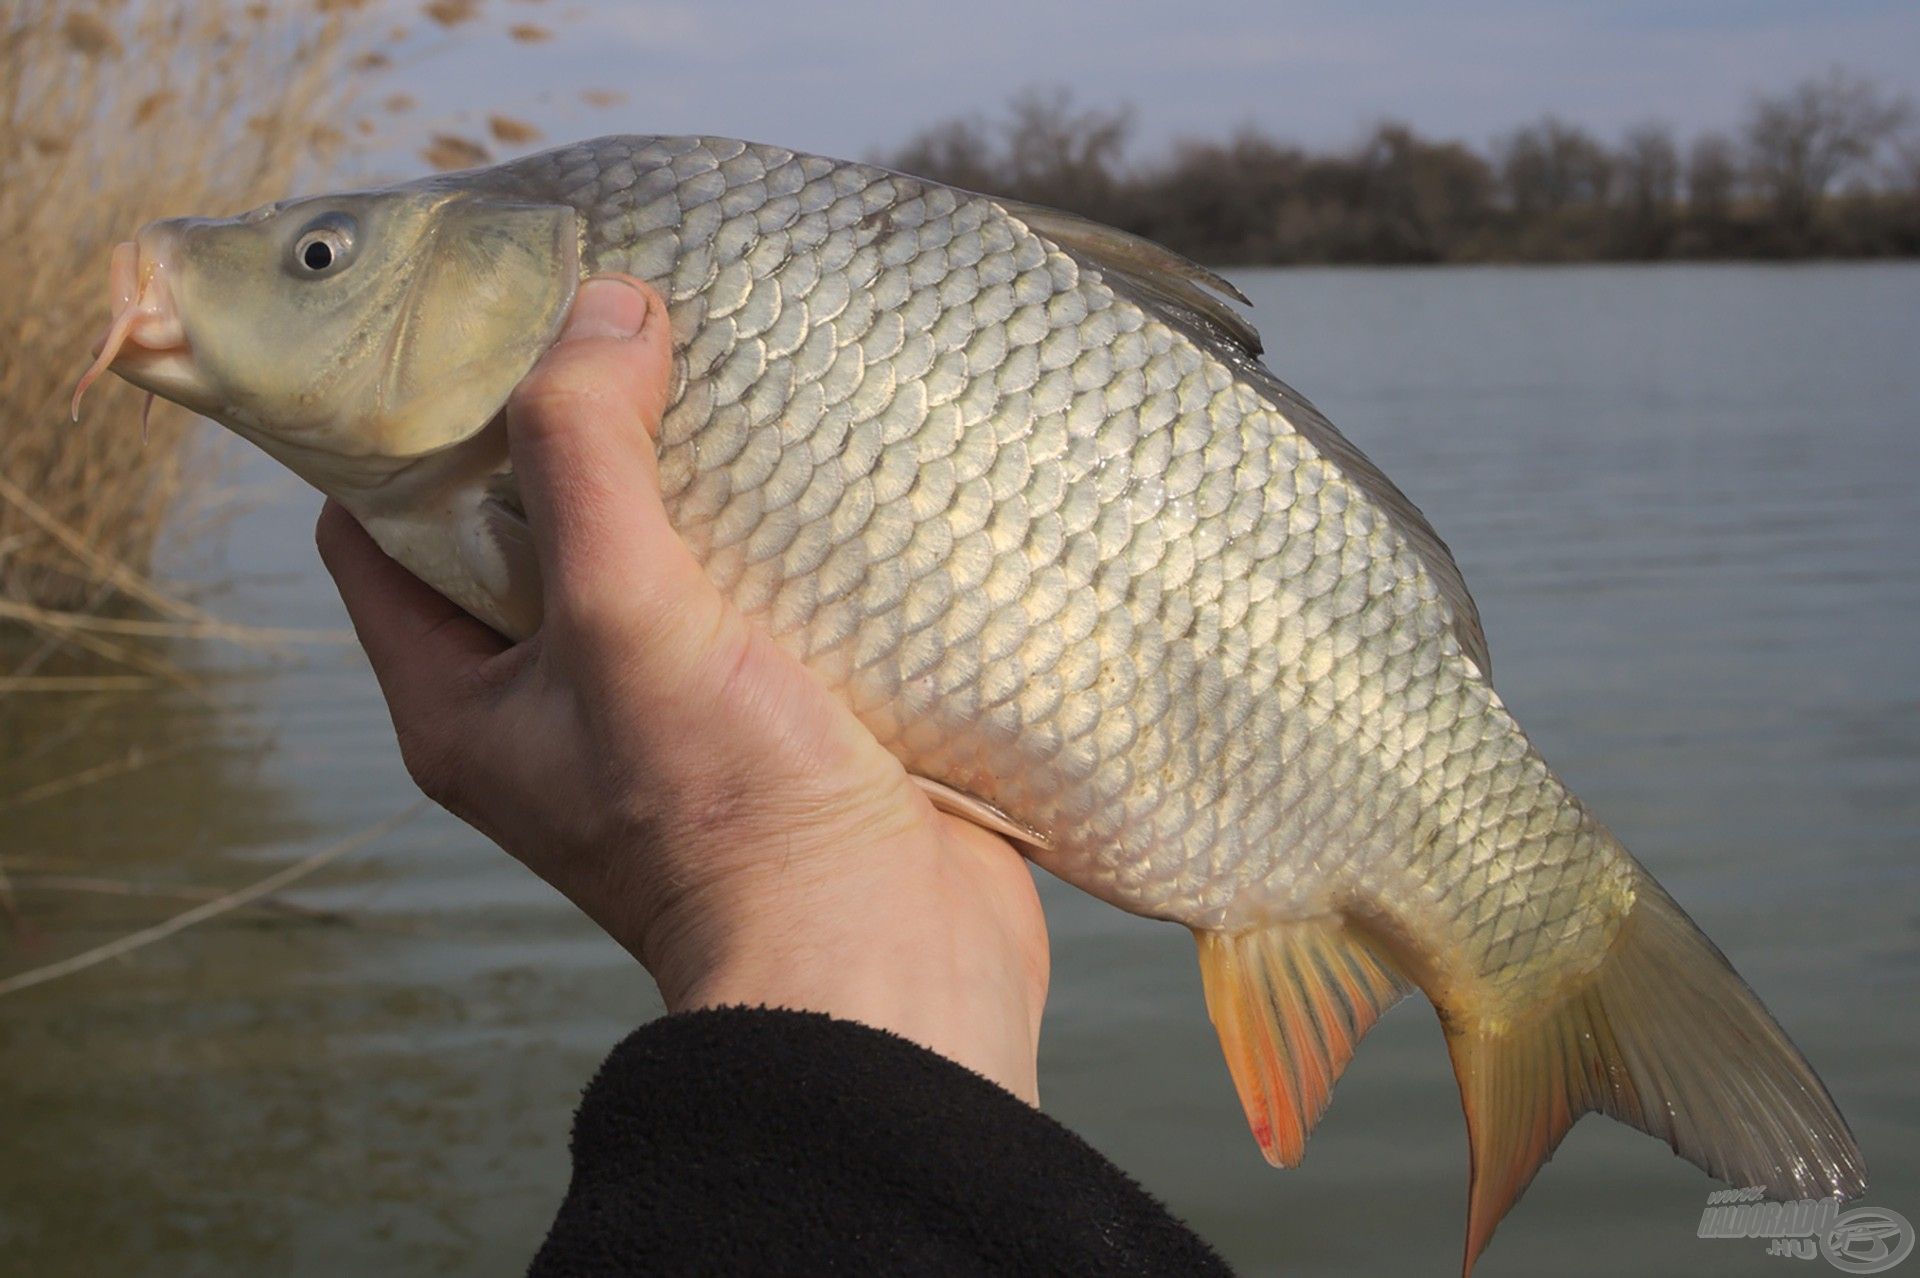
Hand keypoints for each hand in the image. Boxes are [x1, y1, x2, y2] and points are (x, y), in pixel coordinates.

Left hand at [316, 276, 1050, 1101]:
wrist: (885, 964)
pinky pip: (753, 592)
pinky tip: (814, 452)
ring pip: (651, 553)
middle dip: (566, 429)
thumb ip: (590, 458)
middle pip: (524, 529)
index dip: (400, 427)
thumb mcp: (625, 619)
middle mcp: (554, 707)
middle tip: (614, 319)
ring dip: (684, 470)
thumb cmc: (731, 820)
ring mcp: (668, 713)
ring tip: (722, 360)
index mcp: (465, 702)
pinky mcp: (773, 712)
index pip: (377, 533)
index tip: (469, 327)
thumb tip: (600, 311)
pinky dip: (773, 524)